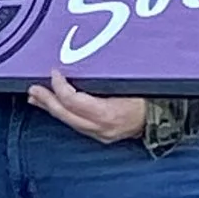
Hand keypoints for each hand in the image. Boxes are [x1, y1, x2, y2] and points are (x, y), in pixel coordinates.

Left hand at [27, 71, 148, 143]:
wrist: (165, 120)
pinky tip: (54, 107)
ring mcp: (100, 134)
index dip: (60, 87)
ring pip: (69, 121)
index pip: (74, 101)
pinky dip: (64, 114)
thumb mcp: (131, 83)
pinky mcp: (101, 136)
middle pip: (66, 114)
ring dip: (51, 108)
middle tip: (34, 89)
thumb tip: (85, 62)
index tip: (54, 73)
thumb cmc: (150, 98)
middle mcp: (101, 127)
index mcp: (108, 113)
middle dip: (48, 100)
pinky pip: (76, 124)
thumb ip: (107, 78)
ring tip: (36, 98)